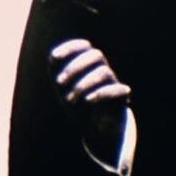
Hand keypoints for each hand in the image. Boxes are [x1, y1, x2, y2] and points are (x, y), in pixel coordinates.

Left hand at [49, 38, 130, 165]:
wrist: (94, 128)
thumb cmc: (76, 103)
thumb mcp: (63, 90)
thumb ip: (57, 73)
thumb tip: (53, 58)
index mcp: (88, 63)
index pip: (84, 46)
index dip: (70, 48)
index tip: (54, 57)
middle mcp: (102, 68)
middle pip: (96, 55)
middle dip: (74, 67)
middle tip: (59, 83)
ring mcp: (113, 82)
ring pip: (104, 71)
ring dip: (83, 84)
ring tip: (69, 99)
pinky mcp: (121, 97)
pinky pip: (116, 89)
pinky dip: (101, 93)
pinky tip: (88, 100)